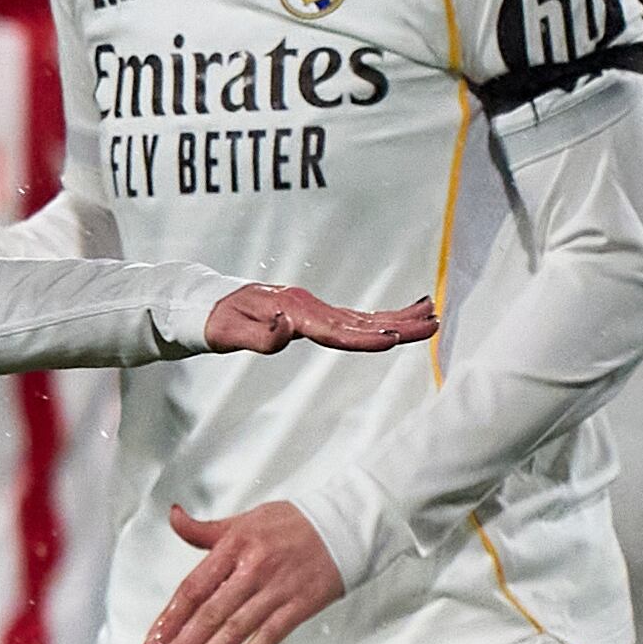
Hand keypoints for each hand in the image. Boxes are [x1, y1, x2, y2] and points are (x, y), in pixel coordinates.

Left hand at [145, 502, 346, 643]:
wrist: (348, 524)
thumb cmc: (293, 523)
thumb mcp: (245, 520)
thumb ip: (205, 529)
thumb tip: (173, 516)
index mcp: (235, 546)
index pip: (194, 587)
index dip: (171, 616)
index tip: (153, 640)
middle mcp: (253, 569)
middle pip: (210, 613)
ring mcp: (278, 589)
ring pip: (236, 629)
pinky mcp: (302, 605)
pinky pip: (271, 635)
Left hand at [201, 285, 437, 355]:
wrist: (208, 304)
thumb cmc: (216, 320)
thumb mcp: (228, 332)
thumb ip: (259, 335)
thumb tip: (287, 330)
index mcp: (294, 312)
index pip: (335, 330)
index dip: (364, 338)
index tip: (393, 339)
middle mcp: (309, 307)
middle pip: (360, 320)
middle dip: (399, 324)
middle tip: (434, 324)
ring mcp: (314, 308)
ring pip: (362, 316)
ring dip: (398, 318)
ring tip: (432, 315)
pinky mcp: (314, 313)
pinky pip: (352, 316)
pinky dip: (378, 317)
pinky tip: (398, 319)